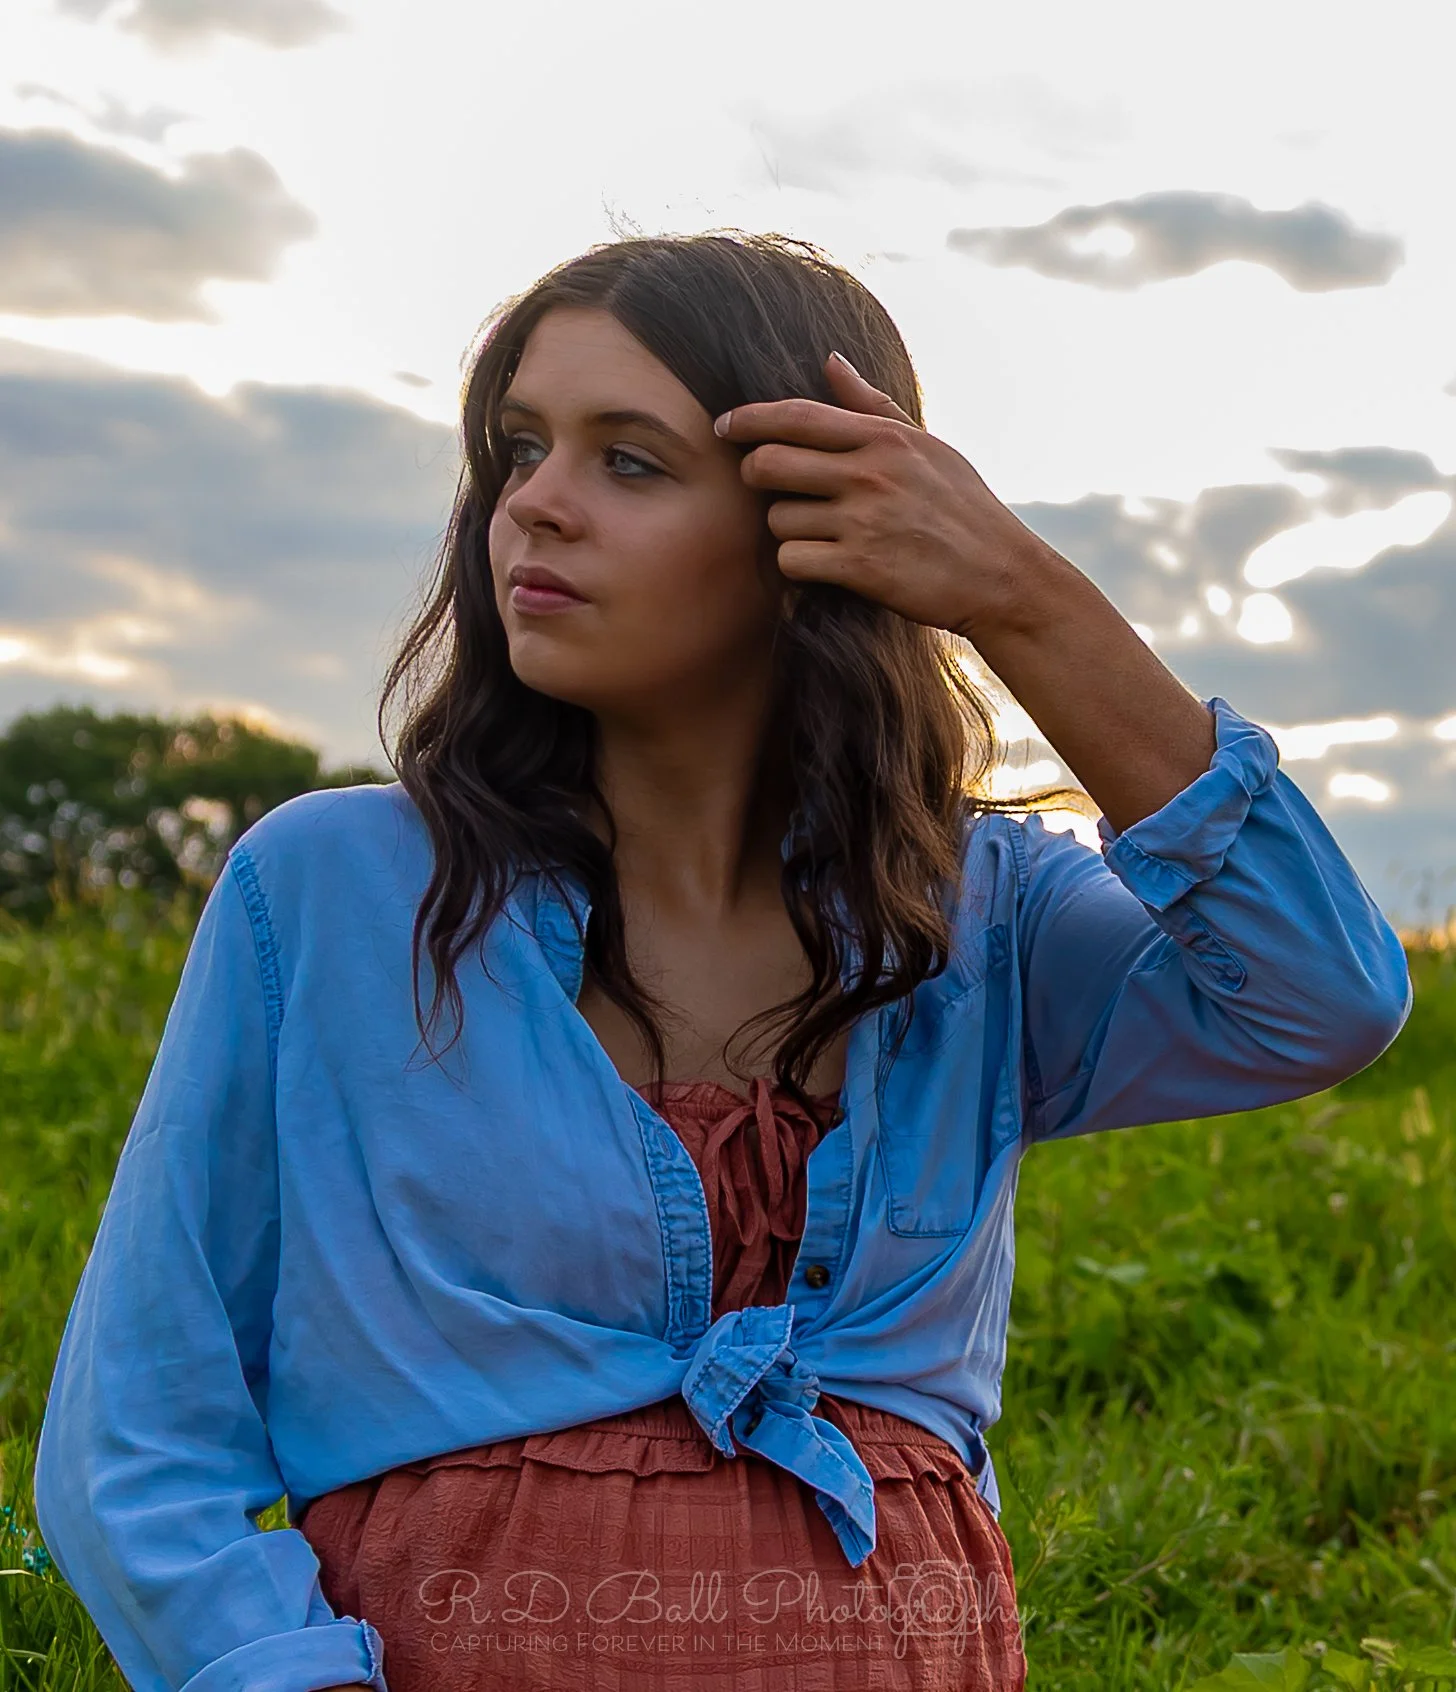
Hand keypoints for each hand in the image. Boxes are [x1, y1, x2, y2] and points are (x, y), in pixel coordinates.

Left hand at [713, 351, 1054, 640]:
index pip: (795, 416)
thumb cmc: (963, 509)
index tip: (724, 425)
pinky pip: (792, 560)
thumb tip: (830, 359)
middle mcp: (869, 475)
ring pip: (777, 518)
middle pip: (768, 464)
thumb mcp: (927, 446)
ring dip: (786, 529)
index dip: (748, 419)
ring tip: (816, 534)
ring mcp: (863, 522)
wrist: (1001, 576)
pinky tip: (822, 565)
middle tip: (767, 487)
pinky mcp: (860, 568)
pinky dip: (798, 566)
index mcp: (883, 439)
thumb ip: (871, 405)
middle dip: (755, 476)